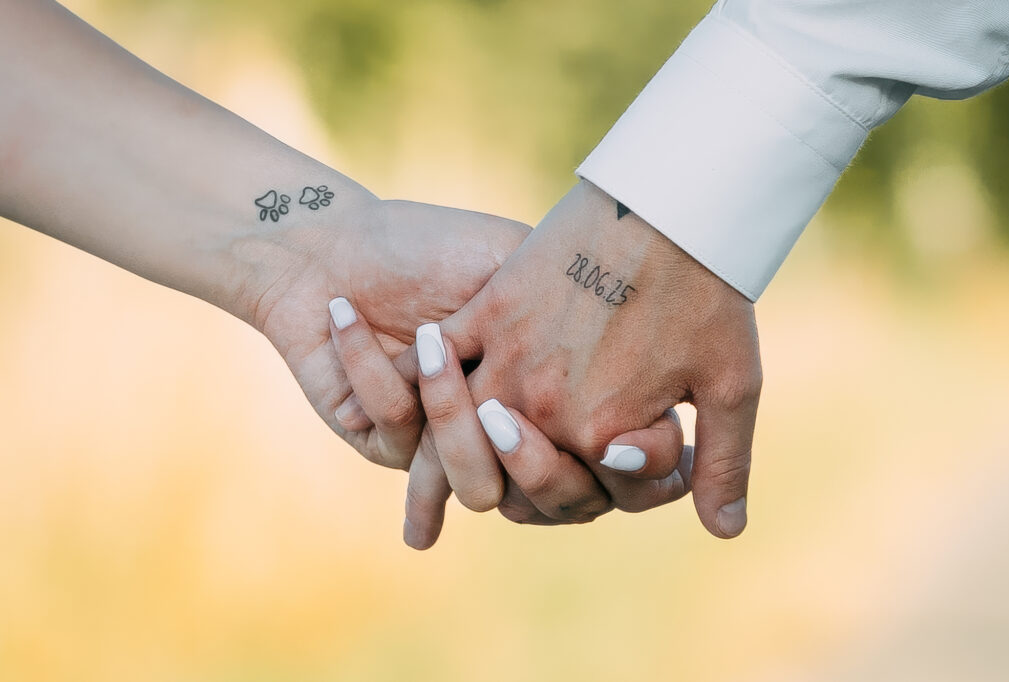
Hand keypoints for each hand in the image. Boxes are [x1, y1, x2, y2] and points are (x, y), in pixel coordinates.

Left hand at [246, 196, 691, 540]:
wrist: (337, 241)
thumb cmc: (436, 245)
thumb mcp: (521, 265)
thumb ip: (576, 316)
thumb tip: (653, 374)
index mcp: (551, 395)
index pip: (611, 463)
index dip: (634, 468)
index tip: (632, 446)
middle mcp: (510, 434)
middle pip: (554, 499)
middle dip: (539, 463)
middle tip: (508, 409)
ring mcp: (450, 448)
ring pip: (477, 487)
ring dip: (450, 411)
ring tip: (426, 338)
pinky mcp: (387, 445)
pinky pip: (399, 433)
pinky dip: (376, 367)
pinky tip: (348, 314)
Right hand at [400, 181, 761, 537]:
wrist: (671, 203)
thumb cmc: (708, 292)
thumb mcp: (733, 386)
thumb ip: (725, 465)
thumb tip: (725, 532)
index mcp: (598, 433)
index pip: (574, 497)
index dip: (607, 489)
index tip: (636, 456)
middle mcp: (541, 406)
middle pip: (501, 481)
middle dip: (517, 492)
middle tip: (516, 488)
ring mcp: (508, 357)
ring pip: (454, 434)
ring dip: (442, 467)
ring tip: (428, 504)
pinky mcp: (489, 310)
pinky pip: (435, 364)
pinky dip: (408, 392)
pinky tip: (385, 409)